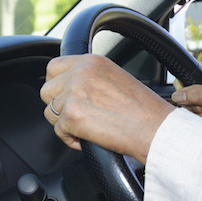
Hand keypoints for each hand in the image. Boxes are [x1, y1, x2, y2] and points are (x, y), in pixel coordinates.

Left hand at [40, 54, 174, 162]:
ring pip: (50, 112)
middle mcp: (81, 73)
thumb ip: (90, 78)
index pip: (54, 67)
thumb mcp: (116, 79)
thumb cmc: (144, 110)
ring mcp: (74, 93)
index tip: (65, 96)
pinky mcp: (71, 115)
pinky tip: (90, 138)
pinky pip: (58, 131)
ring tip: (88, 128)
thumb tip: (69, 87)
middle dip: (58, 106)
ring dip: (65, 124)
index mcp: (92, 62)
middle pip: (46, 90)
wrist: (155, 129)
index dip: (57, 85)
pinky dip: (71, 139)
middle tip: (79, 115)